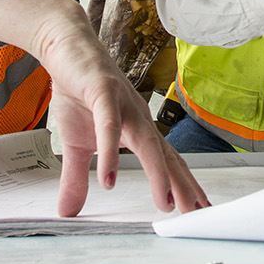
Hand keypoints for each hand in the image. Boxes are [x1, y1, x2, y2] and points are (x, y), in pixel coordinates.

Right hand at [0, 0, 209, 217]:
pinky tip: (108, 179)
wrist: (66, 50)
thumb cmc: (78, 93)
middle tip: (196, 213)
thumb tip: (69, 212)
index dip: (183, 184)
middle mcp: (138, 118)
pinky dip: (110, 153)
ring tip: (164, 203)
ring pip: (146, 143)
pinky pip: (108, 127)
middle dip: (182, 185)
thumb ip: (77, 179)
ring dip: (157, 173)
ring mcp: (123, 104)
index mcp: (138, 129)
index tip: (198, 209)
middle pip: (166, 156)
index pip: (167, 161)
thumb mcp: (76, 145)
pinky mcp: (102, 93)